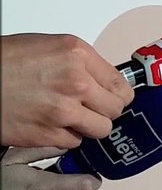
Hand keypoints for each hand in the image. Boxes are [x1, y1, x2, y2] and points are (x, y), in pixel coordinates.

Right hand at [1, 33, 134, 148]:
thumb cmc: (5, 61)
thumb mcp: (49, 47)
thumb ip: (81, 64)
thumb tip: (103, 81)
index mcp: (77, 55)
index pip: (121, 84)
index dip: (119, 94)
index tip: (114, 98)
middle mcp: (76, 82)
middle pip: (115, 109)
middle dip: (105, 111)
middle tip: (92, 109)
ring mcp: (63, 110)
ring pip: (100, 129)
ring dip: (89, 127)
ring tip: (73, 119)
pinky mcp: (47, 133)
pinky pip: (74, 142)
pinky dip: (66, 137)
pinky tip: (52, 125)